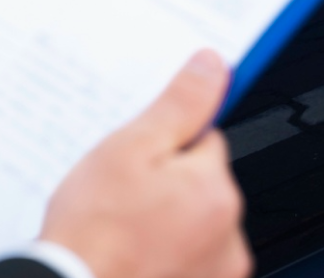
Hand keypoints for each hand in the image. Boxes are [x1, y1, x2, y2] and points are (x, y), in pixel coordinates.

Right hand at [40, 50, 249, 277]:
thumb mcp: (129, 149)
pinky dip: (162, 256)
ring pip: (191, 223)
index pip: (206, 139)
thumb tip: (214, 66)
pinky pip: (185, 260)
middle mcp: (229, 239)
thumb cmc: (94, 233)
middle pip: (199, 184)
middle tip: (120, 191)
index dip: (164, 140)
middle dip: (164, 181)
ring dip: (163, 220)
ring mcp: (216, 276)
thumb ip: (179, 106)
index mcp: (216, 193)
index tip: (138, 153)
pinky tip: (129, 254)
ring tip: (121, 227)